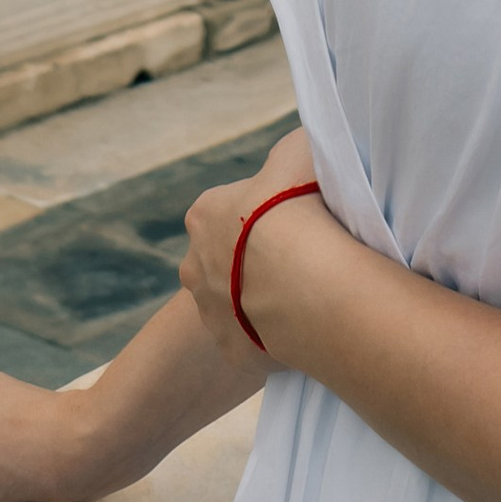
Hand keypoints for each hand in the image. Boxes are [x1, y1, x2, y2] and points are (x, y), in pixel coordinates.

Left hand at [180, 129, 338, 360]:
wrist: (307, 281)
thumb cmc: (299, 208)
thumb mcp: (297, 150)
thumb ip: (287, 151)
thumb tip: (292, 153)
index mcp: (203, 215)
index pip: (227, 209)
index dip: (261, 212)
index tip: (292, 218)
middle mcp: (194, 265)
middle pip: (223, 259)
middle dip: (253, 259)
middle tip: (299, 259)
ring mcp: (209, 313)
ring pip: (234, 303)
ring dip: (261, 298)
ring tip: (304, 293)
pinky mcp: (231, 350)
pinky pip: (252, 340)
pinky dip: (272, 334)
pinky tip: (300, 324)